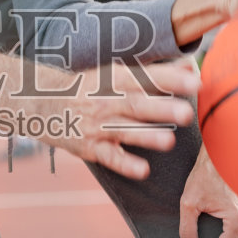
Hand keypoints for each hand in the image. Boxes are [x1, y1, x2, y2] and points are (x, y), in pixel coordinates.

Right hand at [53, 57, 199, 178]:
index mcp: (114, 79)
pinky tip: (142, 170)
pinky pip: (109, 157)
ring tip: (169, 142)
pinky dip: (125, 164)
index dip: (170, 80)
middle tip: (186, 113)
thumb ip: (154, 73)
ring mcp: (97, 126)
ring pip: (124, 131)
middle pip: (136, 105)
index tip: (194, 82)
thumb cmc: (91, 87)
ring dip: (146, 136)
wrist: (43, 104)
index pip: (145, 78)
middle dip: (161, 109)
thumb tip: (190, 68)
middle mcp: (106, 101)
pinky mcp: (91, 148)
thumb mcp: (116, 74)